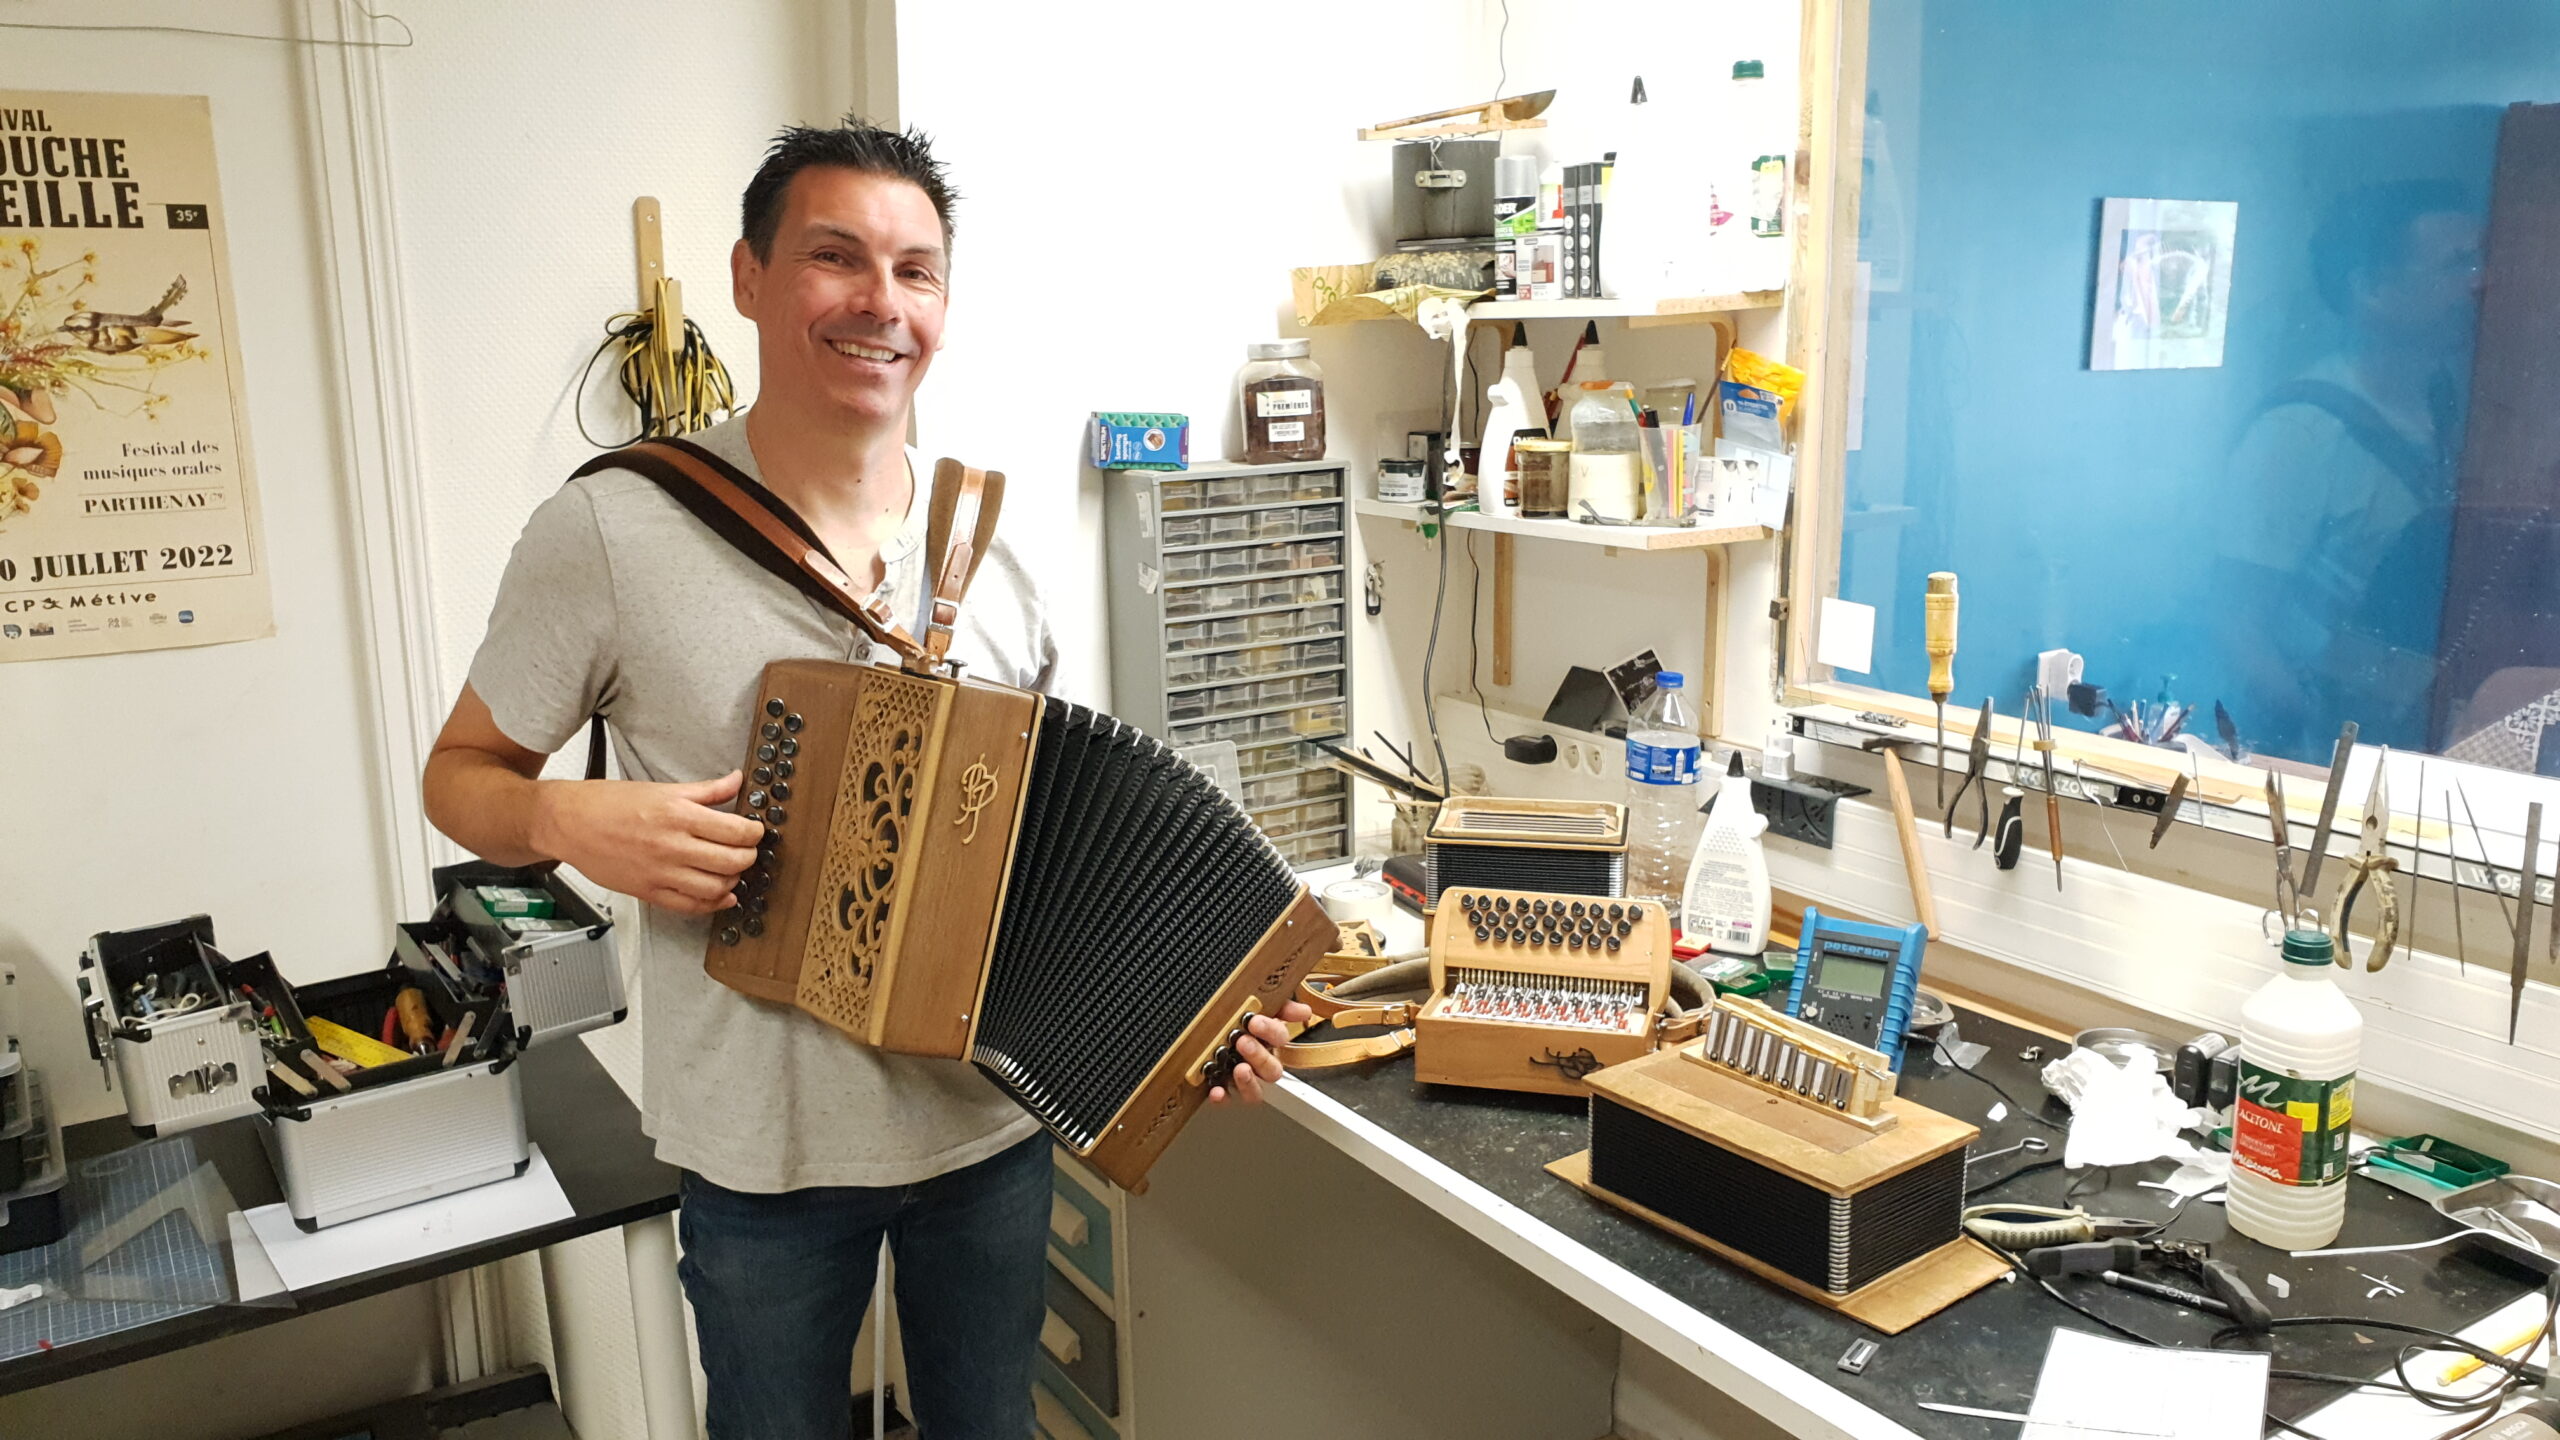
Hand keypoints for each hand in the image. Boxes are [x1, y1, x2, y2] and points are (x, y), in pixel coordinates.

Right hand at [531, 771, 763, 915]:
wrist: (570, 823)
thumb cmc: (610, 804)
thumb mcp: (662, 789)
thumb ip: (705, 790)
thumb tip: (737, 781)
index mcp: (678, 815)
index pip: (736, 831)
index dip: (754, 833)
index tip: (755, 831)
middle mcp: (672, 846)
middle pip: (732, 861)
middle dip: (749, 857)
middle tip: (748, 850)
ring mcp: (661, 872)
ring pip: (716, 887)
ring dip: (733, 881)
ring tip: (733, 870)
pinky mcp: (648, 892)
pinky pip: (690, 906)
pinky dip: (712, 904)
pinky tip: (721, 896)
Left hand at [1207, 1000, 1313, 1105]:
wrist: (1200, 1029)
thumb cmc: (1232, 1019)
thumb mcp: (1256, 1005)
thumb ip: (1279, 1005)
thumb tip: (1304, 1011)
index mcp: (1267, 1041)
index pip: (1280, 1039)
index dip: (1272, 1032)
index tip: (1255, 1021)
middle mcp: (1258, 1063)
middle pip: (1272, 1070)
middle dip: (1260, 1057)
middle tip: (1243, 1042)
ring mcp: (1242, 1080)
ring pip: (1256, 1092)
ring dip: (1249, 1082)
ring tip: (1239, 1069)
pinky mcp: (1223, 1090)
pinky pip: (1226, 1099)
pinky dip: (1222, 1097)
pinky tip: (1217, 1090)